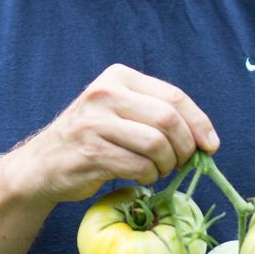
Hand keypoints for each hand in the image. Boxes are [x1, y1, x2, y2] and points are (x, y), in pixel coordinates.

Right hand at [25, 63, 218, 202]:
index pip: (173, 97)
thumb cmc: (94, 136)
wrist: (43, 163)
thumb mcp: (120, 109)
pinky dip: (150, 176)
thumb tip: (206, 138)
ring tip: (160, 170)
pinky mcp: (90, 152)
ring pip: (156, 144)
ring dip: (167, 164)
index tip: (211, 145)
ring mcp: (95, 122)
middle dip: (185, 146)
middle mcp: (105, 93)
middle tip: (182, 162)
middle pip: (168, 119)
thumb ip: (156, 113)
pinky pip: (138, 166)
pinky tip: (143, 176)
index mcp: (118, 77)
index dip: (199, 122)